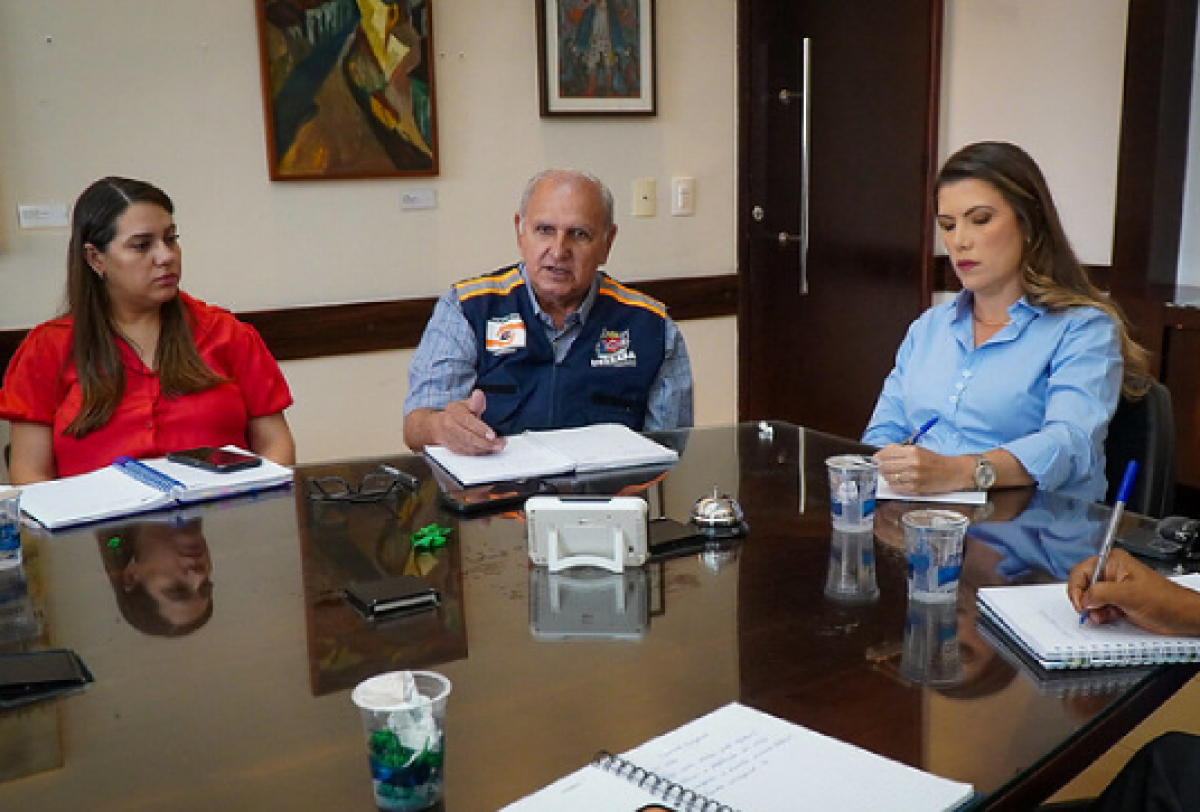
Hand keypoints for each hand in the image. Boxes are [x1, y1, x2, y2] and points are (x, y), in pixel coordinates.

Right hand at [427, 389, 505, 455]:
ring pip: (468, 446)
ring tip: (497, 446)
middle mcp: (449, 424)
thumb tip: (479, 394)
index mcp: (453, 411)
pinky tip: (488, 449)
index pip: (467, 421)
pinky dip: (479, 452)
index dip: (480, 429)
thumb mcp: (466, 403)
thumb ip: (475, 402)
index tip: (492, 434)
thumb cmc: (457, 413)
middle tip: (498, 443)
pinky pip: (467, 452)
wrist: (440, 425)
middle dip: (485, 442)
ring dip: (484, 448)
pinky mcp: (453, 448)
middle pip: (467, 436)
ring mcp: (450, 437)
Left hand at [874, 444, 969, 494]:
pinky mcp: (915, 489)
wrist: (953, 473)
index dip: (878, 457)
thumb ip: (899, 450)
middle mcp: (912, 463)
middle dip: (881, 467)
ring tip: (893, 474)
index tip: (876, 458)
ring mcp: (913, 477)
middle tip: (882, 467)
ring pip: (888, 477)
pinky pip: (896, 487)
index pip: (886, 453)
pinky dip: (893, 485)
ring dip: (887, 476)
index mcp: (912, 451)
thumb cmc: (934, 460)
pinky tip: (897, 481)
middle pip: (885, 466)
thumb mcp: (918, 450)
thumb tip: (881, 453)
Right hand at [1067, 549, 1199, 635]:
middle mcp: (1111, 573)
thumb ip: (1101, 593)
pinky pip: (1099, 608)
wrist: (1181, 617)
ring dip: (1092, 609)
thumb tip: (1084, 598)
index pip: (1081, 571)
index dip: (1076, 587)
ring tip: (1100, 615)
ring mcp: (1114, 589)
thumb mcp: (1129, 594)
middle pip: (1083, 585)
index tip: (1079, 602)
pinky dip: (1099, 615)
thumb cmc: (1165, 600)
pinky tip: (1107, 617)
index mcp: (1113, 562)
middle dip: (1084, 600)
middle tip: (1087, 610)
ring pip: (1090, 599)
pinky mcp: (1118, 603)